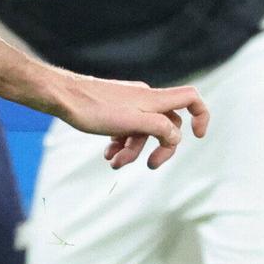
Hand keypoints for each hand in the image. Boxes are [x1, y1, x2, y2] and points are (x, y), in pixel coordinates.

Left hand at [54, 73, 209, 168]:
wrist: (62, 96)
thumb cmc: (94, 109)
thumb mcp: (131, 122)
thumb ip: (158, 128)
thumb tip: (176, 136)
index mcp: (154, 100)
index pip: (190, 98)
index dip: (201, 115)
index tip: (197, 136)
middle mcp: (144, 99)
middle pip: (166, 124)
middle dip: (160, 147)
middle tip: (150, 166)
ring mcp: (128, 104)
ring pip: (141, 130)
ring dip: (132, 149)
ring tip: (114, 162)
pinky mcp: (112, 109)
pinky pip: (125, 128)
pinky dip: (120, 142)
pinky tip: (107, 153)